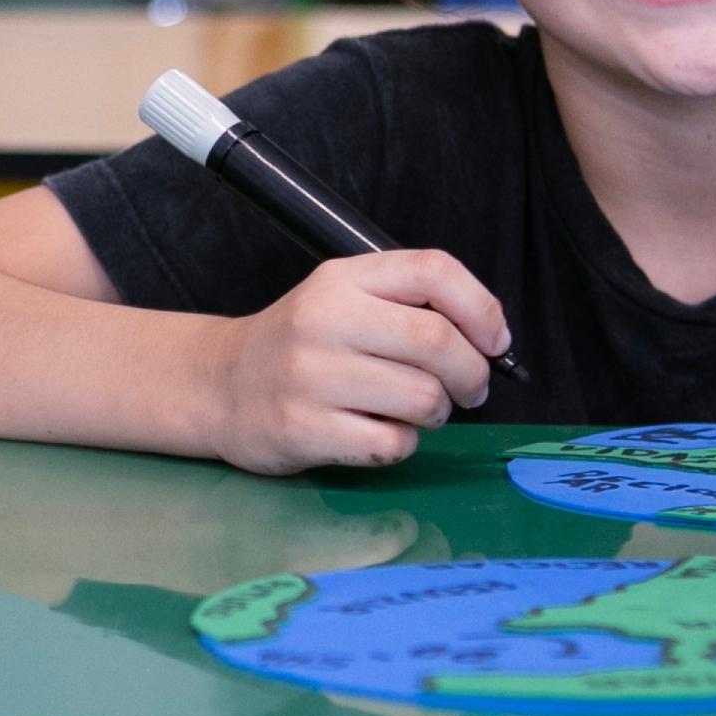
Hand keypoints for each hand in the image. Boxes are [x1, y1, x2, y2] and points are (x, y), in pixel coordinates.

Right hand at [198, 252, 507, 473]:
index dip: (482, 308)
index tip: (495, 340)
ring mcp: (311, 376)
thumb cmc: (302, 345)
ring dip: (437, 413)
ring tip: (414, 411)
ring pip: (423, 398)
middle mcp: (325, 320)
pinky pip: (392, 444)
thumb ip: (410, 305)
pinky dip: (401, 444)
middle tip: (470, 390)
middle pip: (437, 341)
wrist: (220, 385)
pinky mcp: (304, 429)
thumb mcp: (345, 299)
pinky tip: (378, 433)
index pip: (433, 271)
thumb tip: (492, 339)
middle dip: (472, 373)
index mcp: (343, 279)